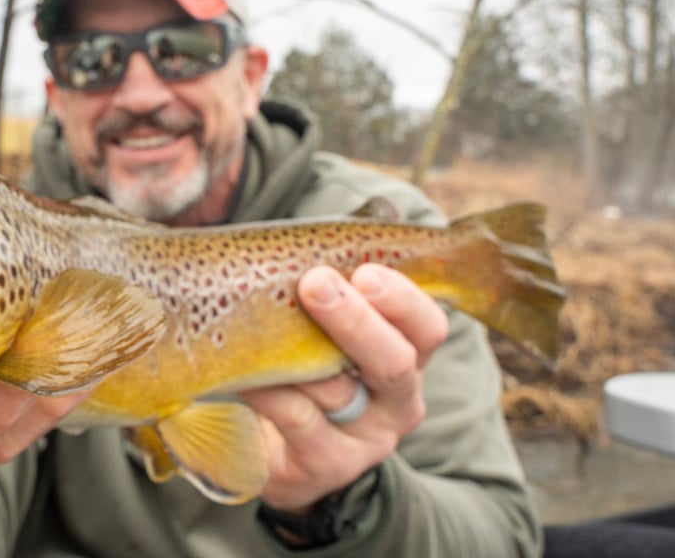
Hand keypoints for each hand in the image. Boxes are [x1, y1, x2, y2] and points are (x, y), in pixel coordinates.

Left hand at [239, 264, 448, 514]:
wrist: (277, 448)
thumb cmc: (307, 368)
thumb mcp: (330, 327)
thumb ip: (345, 278)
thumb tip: (372, 208)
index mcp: (408, 358)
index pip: (428, 328)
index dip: (403, 300)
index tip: (365, 272)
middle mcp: (397, 404)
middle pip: (394, 364)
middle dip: (355, 321)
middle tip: (315, 283)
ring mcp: (363, 441)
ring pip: (334, 389)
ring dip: (294, 353)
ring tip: (257, 319)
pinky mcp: (323, 465)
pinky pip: (294, 417)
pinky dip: (267, 388)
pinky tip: (246, 371)